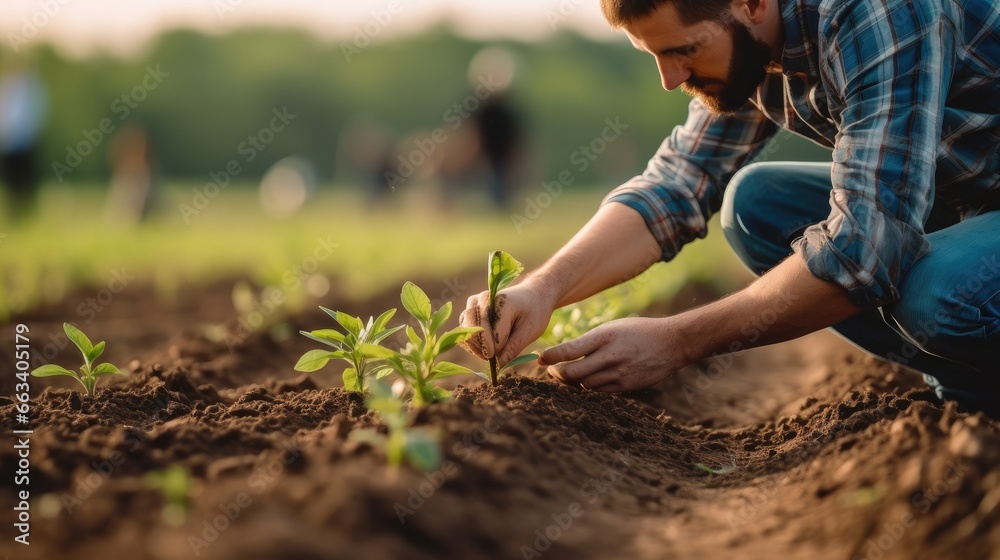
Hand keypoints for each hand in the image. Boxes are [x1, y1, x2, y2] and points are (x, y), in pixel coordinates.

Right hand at [458, 280, 555, 365]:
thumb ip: (513, 348)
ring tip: (491, 353)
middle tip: (495, 358)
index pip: (492, 334)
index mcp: (502, 303)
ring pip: (465, 331)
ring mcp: (473, 303)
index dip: (496, 350)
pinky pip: (463, 330)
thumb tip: (497, 367)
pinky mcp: (469, 309)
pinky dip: (471, 343)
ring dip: (476, 347)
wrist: (532, 295)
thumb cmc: (534, 312)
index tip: (501, 359)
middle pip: (473, 331)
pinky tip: (484, 347)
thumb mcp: (531, 331)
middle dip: (483, 349)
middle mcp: (483, 299)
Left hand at [539, 317, 689, 391]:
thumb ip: (591, 341)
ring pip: (584, 385)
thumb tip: (565, 355)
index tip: (540, 359)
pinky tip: (587, 380)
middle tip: (551, 371)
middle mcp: (610, 356)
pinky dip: (589, 387)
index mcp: (605, 336)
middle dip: (558, 374)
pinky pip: (599, 391)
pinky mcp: (626, 386)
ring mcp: (619, 373)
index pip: (570, 349)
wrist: (672, 343)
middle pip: (572, 373)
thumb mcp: (613, 328)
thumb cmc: (637, 331)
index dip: (551, 356)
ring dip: (572, 382)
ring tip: (567, 376)